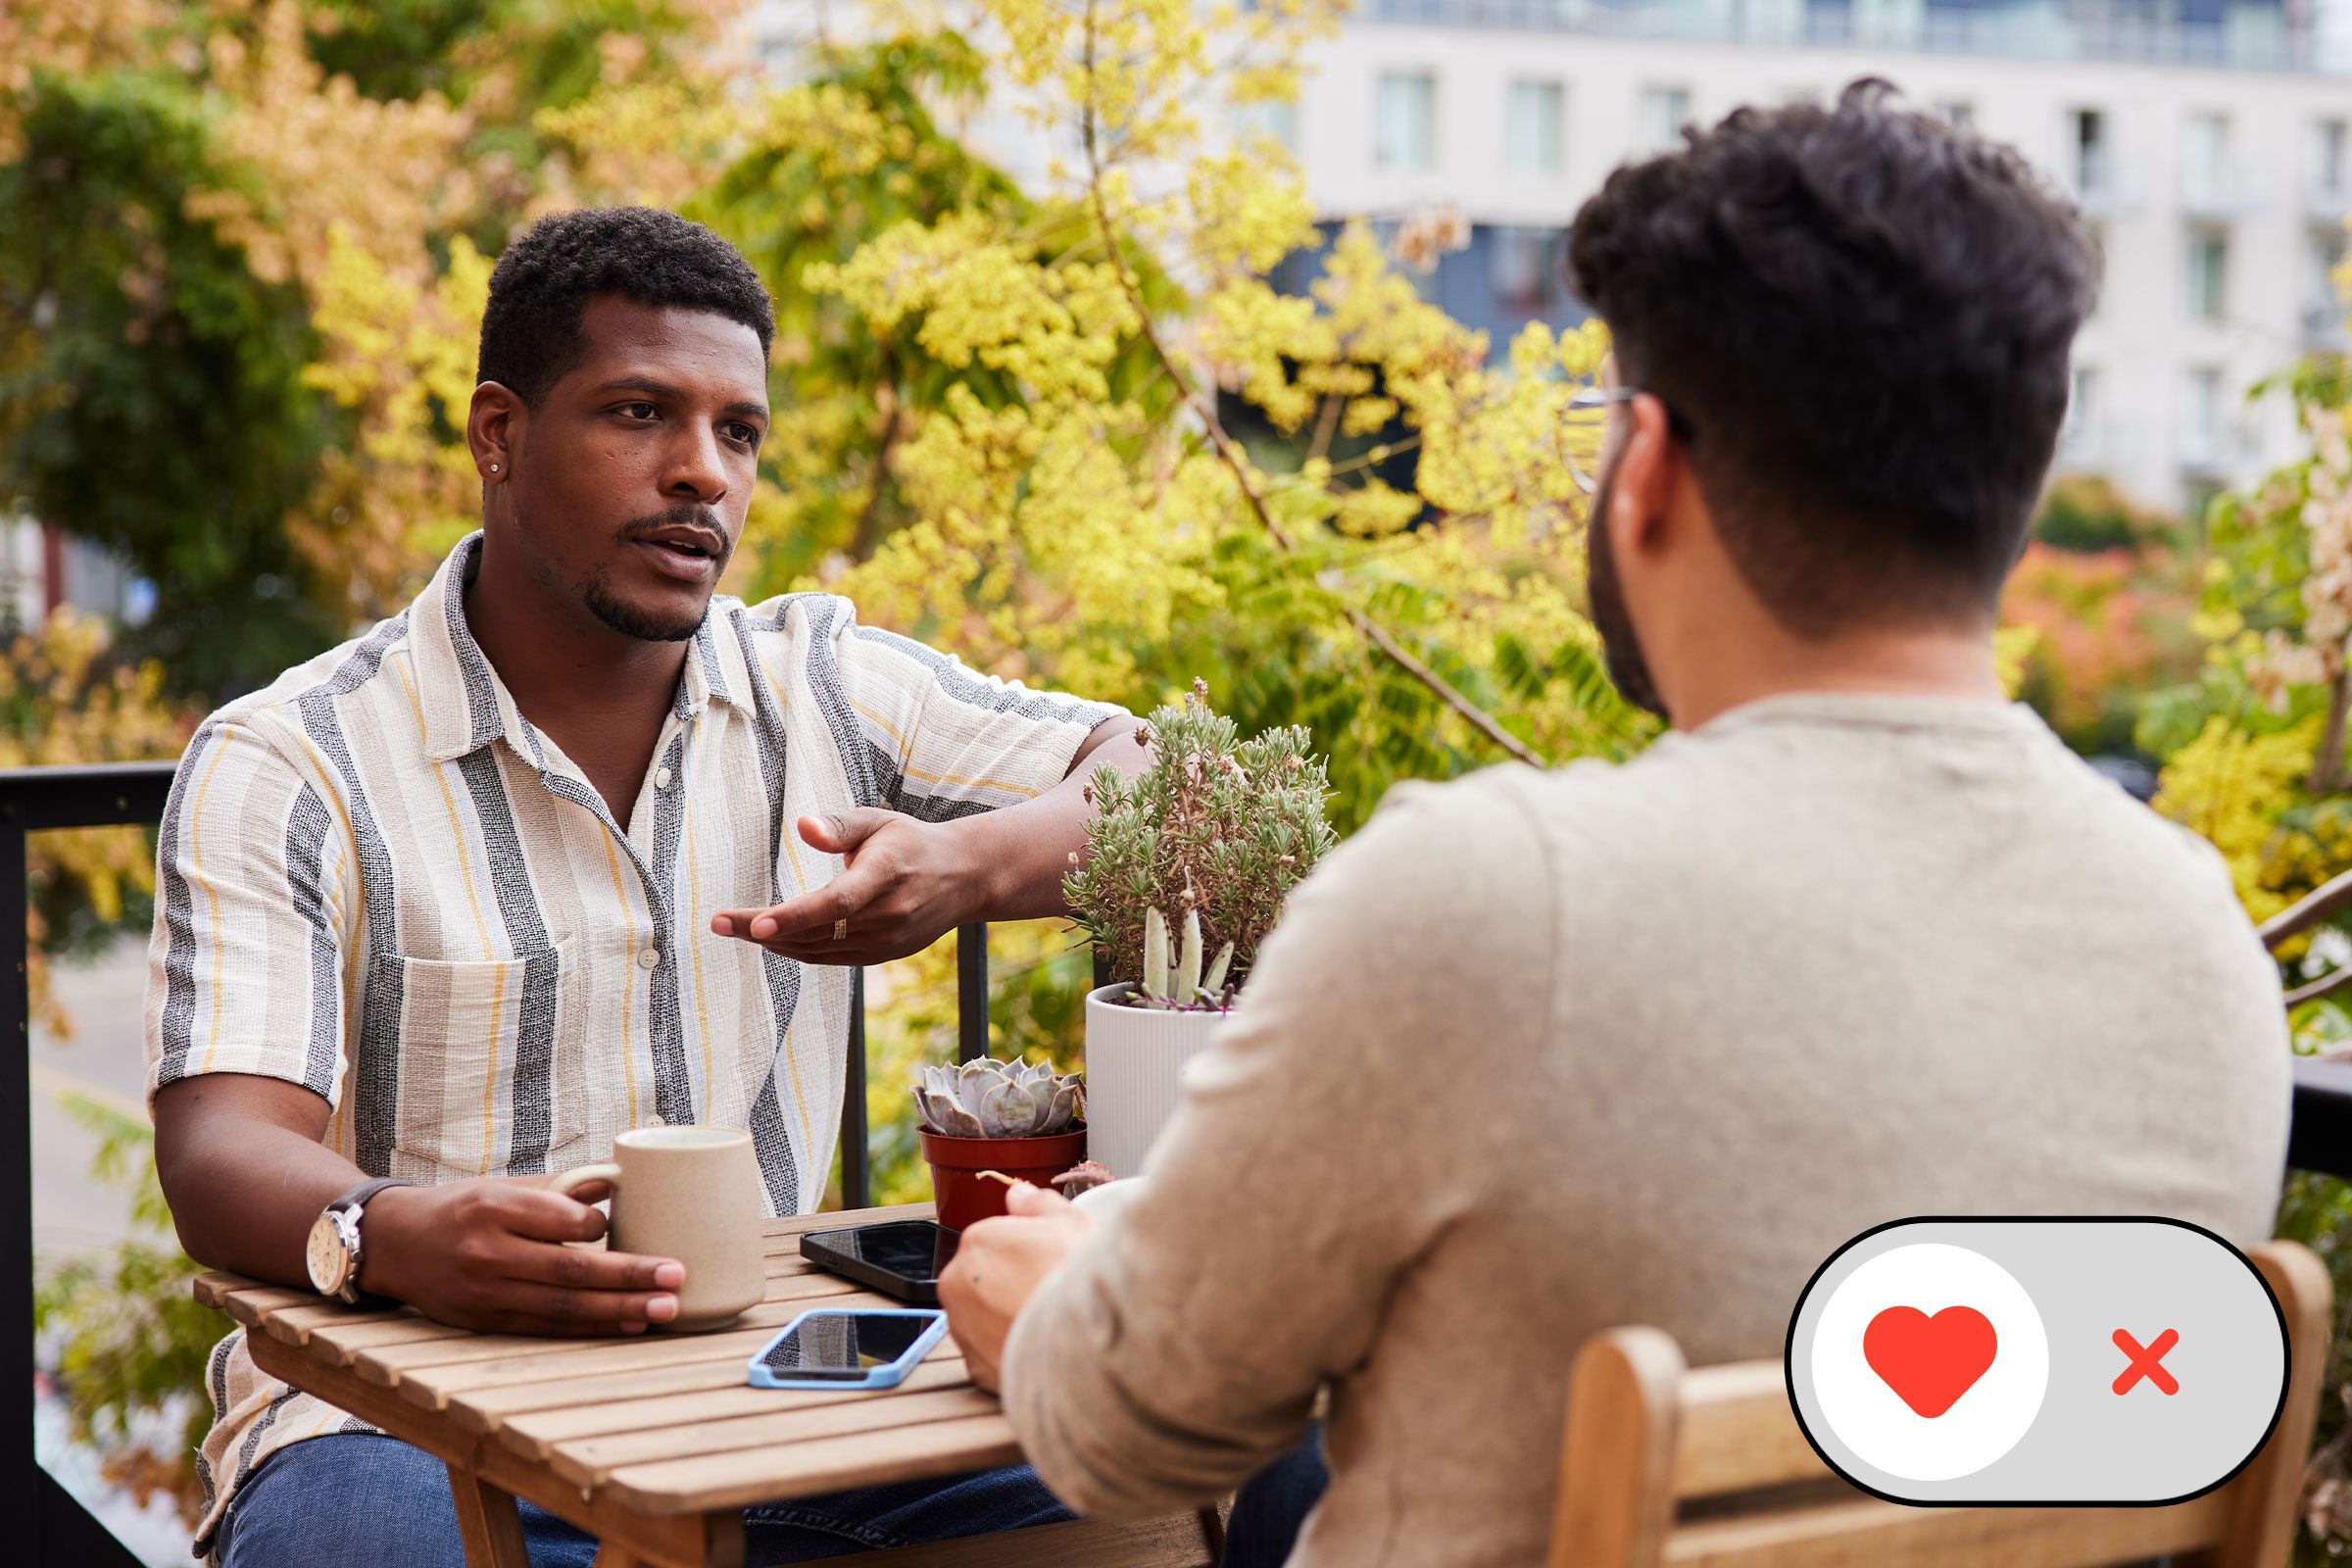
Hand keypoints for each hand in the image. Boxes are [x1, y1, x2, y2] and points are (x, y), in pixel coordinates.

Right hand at [357, 1177, 684, 1336]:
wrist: (393, 1245)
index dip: (599, 1226)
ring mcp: (485, 1292)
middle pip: (569, 1269)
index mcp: (494, 1206)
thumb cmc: (463, 1208)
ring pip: (563, 1306)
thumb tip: (619, 1182)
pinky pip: (548, 1327)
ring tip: (666, 1309)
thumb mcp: (503, 1186)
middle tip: (676, 1277)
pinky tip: (629, 1325)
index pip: (559, 1219)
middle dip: (629, 1277)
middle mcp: (487, 1252)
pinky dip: (592, 1327)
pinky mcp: (486, 1322)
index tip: (631, 1225)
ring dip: (620, 1310)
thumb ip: (559, 1189)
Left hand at [711, 809, 987, 964]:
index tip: (754, 924)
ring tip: (738, 927)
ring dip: (777, 942)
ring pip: (820, 950)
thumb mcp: (879, 821)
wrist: (965, 878)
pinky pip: (832, 957)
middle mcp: (888, 914)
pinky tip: (775, 938)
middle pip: (816, 931)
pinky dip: (800, 949)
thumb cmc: (911, 842)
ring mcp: (887, 941)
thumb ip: (838, 825)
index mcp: (886, 874)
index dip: (793, 917)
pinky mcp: (883, 955)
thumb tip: (801, 826)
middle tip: (718, 922)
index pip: (834, 902)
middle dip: (762, 930)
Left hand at [938, 1181, 1091, 1391]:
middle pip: (985, 1275)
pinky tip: (1037, 1344)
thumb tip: (1019, 1193)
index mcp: (978, 1241)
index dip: (1029, 1248)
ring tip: (1046, 1318)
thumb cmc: (1078, 1282)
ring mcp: (962, 1327)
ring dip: (1005, 1314)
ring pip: (983, 1314)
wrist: (1083, 1348)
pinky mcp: (974, 1366)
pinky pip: (989, 1350)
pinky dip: (1008, 1347)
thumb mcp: (1070, 1222)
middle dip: (1011, 1280)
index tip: (1049, 1259)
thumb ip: (1037, 1203)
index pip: (997, 1238)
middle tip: (1049, 1288)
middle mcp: (958, 1283)